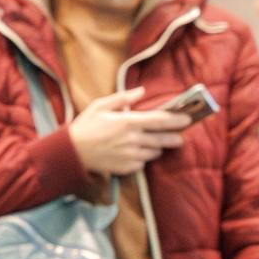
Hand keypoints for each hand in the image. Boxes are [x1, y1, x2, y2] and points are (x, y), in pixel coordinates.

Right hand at [65, 87, 189, 176]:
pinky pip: (141, 164)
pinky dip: (143, 159)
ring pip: (153, 153)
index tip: (187, 119)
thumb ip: (123, 98)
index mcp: (128, 121)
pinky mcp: (125, 167)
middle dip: (174, 138)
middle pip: (162, 139)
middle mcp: (132, 139)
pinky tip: (139, 154)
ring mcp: (129, 155)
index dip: (176, 119)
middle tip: (180, 137)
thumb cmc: (85, 126)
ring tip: (159, 145)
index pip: (160, 120)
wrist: (71, 152)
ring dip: (158, 149)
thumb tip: (141, 91)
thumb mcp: (100, 105)